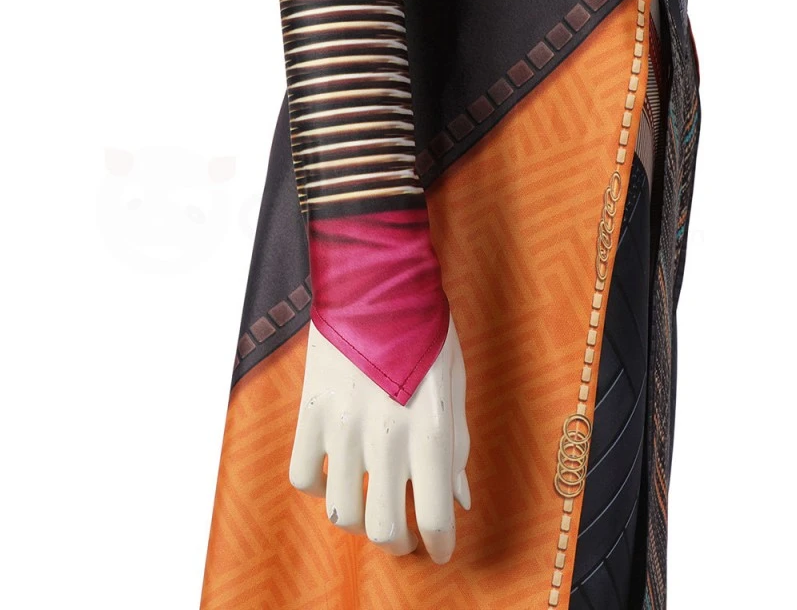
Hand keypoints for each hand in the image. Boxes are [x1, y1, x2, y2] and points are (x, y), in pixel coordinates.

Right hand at [289, 312, 469, 562]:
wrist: (375, 280)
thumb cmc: (425, 330)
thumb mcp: (454, 384)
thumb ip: (457, 445)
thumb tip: (459, 498)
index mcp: (433, 429)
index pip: (437, 516)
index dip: (441, 545)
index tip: (440, 550)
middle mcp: (387, 435)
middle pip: (385, 528)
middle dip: (399, 543)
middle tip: (404, 534)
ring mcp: (343, 424)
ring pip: (340, 511)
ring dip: (358, 520)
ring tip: (368, 504)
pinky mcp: (311, 410)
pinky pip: (302, 475)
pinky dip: (317, 487)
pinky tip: (334, 473)